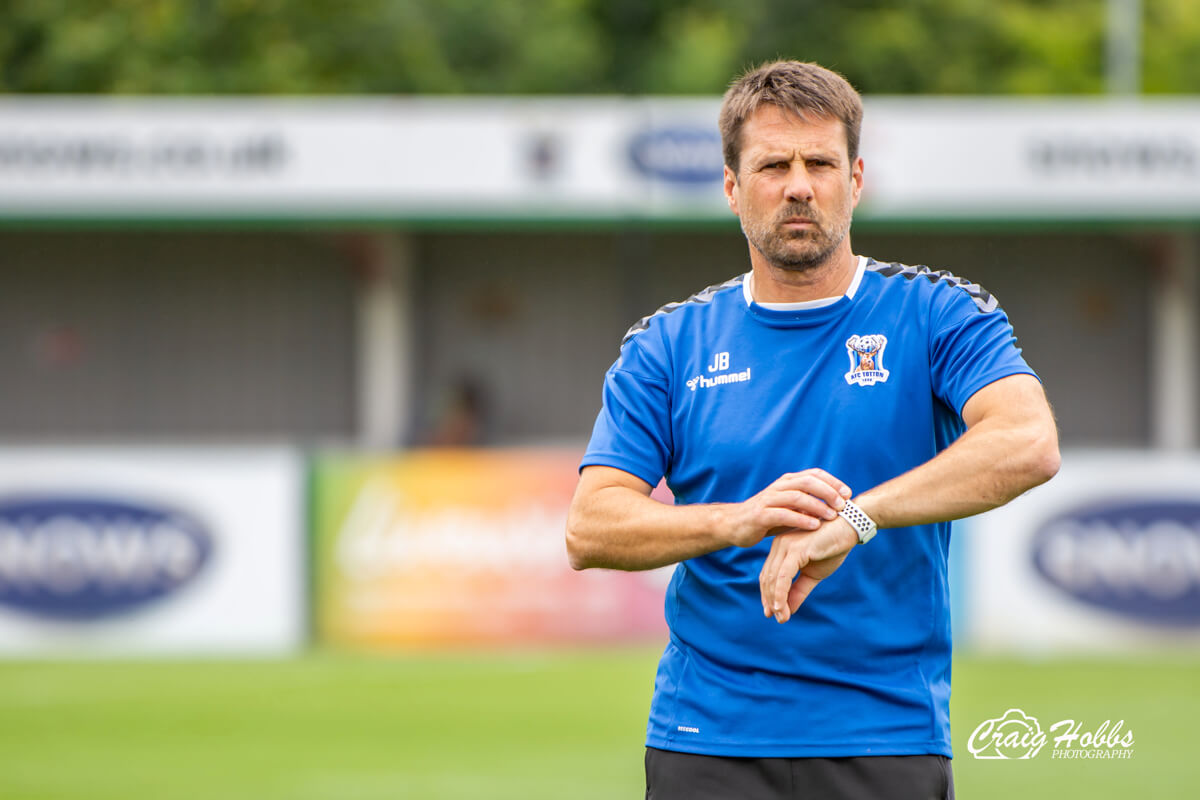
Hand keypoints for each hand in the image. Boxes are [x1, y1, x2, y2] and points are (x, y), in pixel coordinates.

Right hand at [722, 469, 851, 548]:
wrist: (735, 525)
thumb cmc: (767, 517)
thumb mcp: (790, 507)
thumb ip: (808, 504)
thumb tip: (837, 506)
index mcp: (787, 482)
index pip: (814, 474)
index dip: (833, 482)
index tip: (848, 493)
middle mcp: (779, 487)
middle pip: (808, 482)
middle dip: (828, 492)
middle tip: (843, 505)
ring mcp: (769, 499)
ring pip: (797, 497)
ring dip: (817, 506)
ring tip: (832, 516)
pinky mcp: (761, 514)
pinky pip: (783, 514)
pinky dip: (801, 519)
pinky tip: (814, 526)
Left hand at [759, 515, 857, 622]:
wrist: (849, 528)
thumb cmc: (833, 547)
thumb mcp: (814, 574)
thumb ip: (799, 590)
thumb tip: (787, 610)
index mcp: (782, 548)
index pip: (769, 574)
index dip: (768, 594)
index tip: (771, 612)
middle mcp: (779, 545)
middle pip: (767, 577)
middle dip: (769, 599)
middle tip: (775, 618)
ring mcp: (786, 546)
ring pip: (774, 578)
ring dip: (775, 601)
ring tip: (781, 618)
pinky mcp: (795, 549)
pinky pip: (783, 576)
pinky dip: (780, 593)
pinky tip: (781, 607)